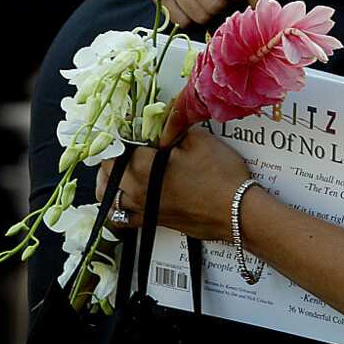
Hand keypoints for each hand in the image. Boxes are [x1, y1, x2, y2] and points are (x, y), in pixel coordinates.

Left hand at [96, 126, 250, 239]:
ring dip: (109, 182)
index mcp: (144, 166)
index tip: (129, 129)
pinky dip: (117, 209)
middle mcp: (137, 189)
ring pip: (108, 197)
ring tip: (119, 171)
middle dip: (113, 156)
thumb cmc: (221, 176)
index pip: (117, 147)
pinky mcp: (153, 222)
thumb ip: (176, 127)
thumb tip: (163, 121)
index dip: (121, 135)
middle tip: (126, 146)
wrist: (237, 212)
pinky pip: (121, 219)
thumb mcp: (201, 140)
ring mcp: (143, 209)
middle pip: (107, 171)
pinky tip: (125, 199)